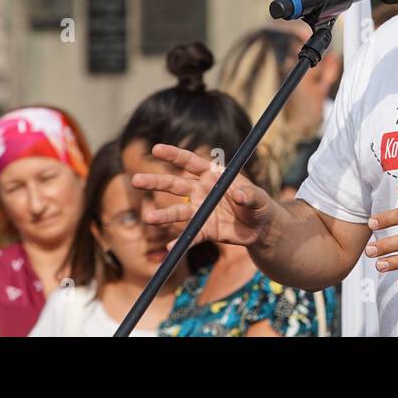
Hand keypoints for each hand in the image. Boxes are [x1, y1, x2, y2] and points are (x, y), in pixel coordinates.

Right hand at [131, 144, 275, 248]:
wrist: (261, 229)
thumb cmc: (260, 205)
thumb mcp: (260, 198)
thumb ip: (251, 195)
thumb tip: (240, 195)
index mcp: (213, 175)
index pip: (190, 162)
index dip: (173, 155)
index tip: (155, 149)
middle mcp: (202, 191)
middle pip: (175, 184)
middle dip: (156, 182)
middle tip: (135, 181)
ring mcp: (201, 211)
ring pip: (178, 211)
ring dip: (164, 216)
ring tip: (149, 219)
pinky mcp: (205, 230)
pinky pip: (191, 235)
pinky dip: (181, 241)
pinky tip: (169, 248)